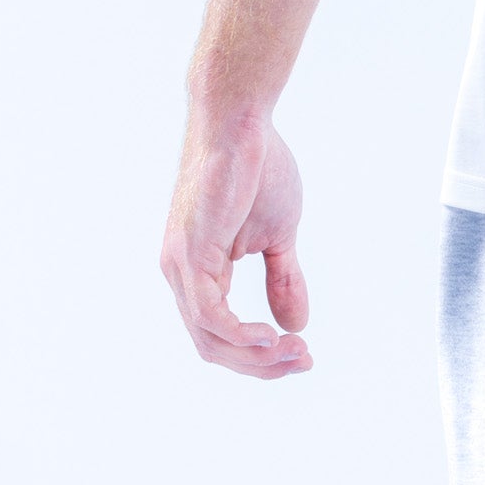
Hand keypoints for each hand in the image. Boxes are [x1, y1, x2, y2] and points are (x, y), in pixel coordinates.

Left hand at [161, 108, 312, 377]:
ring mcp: (180, 266)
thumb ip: (282, 277)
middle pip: (213, 346)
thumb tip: (297, 323)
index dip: (260, 354)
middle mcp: (180, 275)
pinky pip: (209, 314)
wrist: (242, 120)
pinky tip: (269, 337)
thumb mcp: (279, 233)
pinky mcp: (189, 254)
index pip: (222, 333)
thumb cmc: (257, 166)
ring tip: (294, 351)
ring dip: (255, 355)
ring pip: (210, 338)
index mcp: (199, 272)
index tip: (301, 353)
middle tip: (303, 360)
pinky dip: (239, 334)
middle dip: (260, 364)